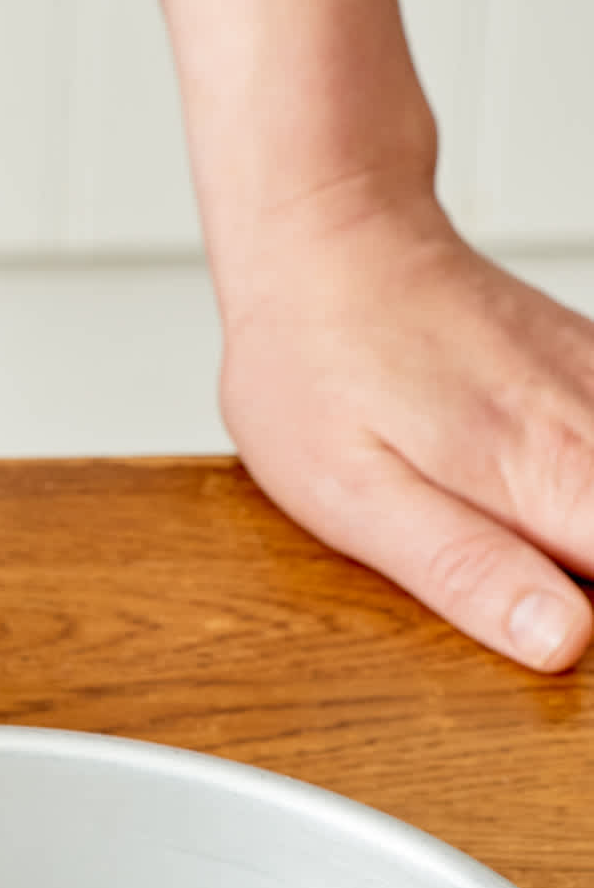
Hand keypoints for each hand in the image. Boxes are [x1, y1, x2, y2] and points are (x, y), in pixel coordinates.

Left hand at [216, 194, 593, 670]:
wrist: (332, 245)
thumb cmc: (319, 368)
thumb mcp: (355, 498)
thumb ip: (465, 571)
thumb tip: (560, 642)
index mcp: (552, 478)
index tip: (564, 629)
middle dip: (583, 571)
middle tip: (514, 572)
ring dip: (581, 529)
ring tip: (491, 517)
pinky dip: (581, 485)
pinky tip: (526, 487)